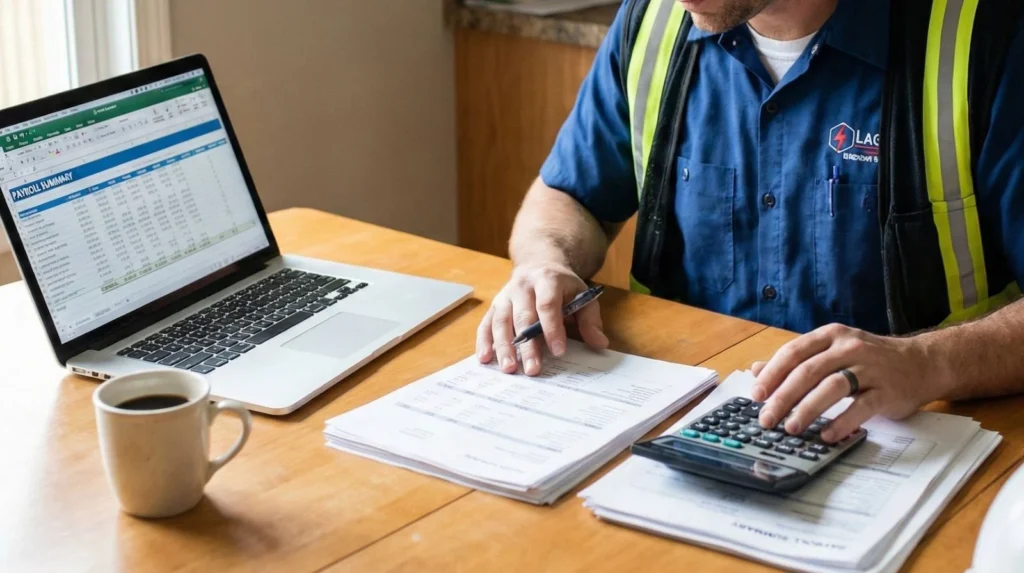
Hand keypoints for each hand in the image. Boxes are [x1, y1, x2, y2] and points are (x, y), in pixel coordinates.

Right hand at [476, 262, 608, 375]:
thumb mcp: (582, 295)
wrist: (538, 263)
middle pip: (523, 316)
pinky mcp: (495, 305)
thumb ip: (590, 319)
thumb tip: (600, 344)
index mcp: (547, 279)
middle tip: (533, 370)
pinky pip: (486, 324)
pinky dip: (484, 342)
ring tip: (509, 369)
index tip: (559, 351)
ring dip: (504, 347)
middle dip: (528, 345)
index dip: (553, 328)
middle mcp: (522, 286)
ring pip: (501, 321)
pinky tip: (485, 359)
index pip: (548, 304)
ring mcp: (505, 295)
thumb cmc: (562, 286)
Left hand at [749, 323, 945, 442]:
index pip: (794, 352)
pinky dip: (842, 421)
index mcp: (831, 336)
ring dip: (808, 409)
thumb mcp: (832, 351)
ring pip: (832, 387)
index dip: (772, 374)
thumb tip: (756, 370)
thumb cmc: (870, 359)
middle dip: (784, 397)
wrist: (922, 363)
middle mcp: (849, 347)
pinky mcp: (887, 391)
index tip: (756, 395)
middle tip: (767, 418)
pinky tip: (826, 435)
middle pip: (809, 371)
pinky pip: (861, 407)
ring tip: (791, 428)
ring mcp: (870, 368)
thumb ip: (796, 360)